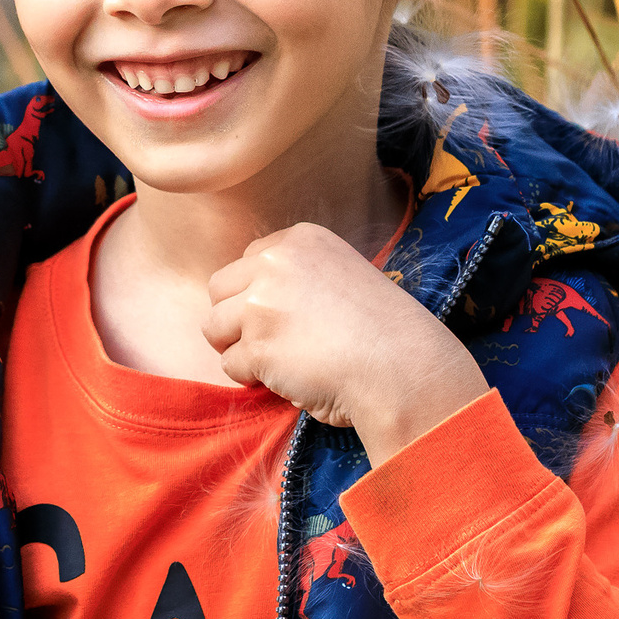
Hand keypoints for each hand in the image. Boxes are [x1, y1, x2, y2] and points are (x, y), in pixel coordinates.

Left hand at [204, 222, 490, 461]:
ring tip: (276, 362)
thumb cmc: (384, 331)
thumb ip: (299, 278)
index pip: (248, 260)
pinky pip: (230, 365)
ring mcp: (262, 304)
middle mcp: (275, 263)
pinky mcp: (258, 346)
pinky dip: (253, 379)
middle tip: (269, 342)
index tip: (284, 315)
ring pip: (214, 328)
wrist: (404, 367)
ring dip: (239, 349)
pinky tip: (287, 379)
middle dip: (235, 319)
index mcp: (301, 240)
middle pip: (219, 289)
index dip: (257, 293)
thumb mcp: (344, 276)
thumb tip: (252, 299)